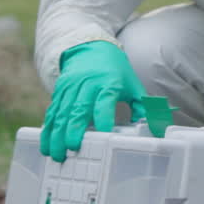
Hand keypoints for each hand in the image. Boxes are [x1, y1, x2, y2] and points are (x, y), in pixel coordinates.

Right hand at [40, 40, 146, 161]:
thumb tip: (157, 129)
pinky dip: (48, 129)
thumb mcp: (132, 84)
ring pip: (61, 113)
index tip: (104, 136)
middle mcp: (87, 85)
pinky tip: (46, 145)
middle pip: (78, 109)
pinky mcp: (59, 91)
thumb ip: (142, 107)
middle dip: (74, 131)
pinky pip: (52, 112)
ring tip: (56, 156)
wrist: (90, 47)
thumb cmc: (115, 70)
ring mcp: (70, 88)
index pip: (105, 102)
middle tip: (72, 150)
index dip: (104, 118)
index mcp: (108, 83)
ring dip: (57, 135)